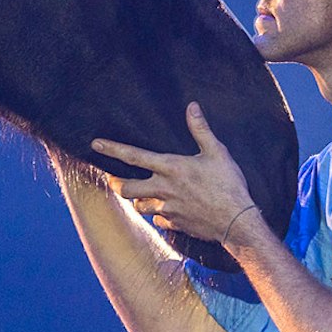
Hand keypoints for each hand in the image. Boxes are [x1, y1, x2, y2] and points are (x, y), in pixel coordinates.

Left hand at [91, 103, 256, 244]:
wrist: (236, 221)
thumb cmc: (228, 185)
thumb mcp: (217, 152)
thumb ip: (201, 129)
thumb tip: (192, 106)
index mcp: (171, 168)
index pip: (134, 156)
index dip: (112, 149)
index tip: (96, 144)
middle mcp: (164, 189)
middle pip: (126, 189)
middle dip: (118, 184)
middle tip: (116, 179)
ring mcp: (167, 209)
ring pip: (139, 207)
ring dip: (139, 200)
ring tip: (144, 194)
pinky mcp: (175, 225)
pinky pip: (158, 221)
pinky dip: (159, 216)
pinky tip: (167, 212)